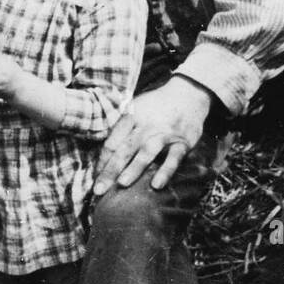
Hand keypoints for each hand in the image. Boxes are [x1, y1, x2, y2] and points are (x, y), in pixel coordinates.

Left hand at [93, 78, 212, 195]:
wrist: (188, 93)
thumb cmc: (156, 106)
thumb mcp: (136, 109)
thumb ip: (121, 129)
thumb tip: (104, 156)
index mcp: (130, 118)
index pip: (112, 142)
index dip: (102, 162)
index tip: (95, 179)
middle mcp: (145, 126)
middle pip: (124, 150)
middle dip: (110, 170)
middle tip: (99, 190)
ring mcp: (164, 135)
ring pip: (147, 153)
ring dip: (134, 168)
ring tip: (122, 184)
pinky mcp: (183, 143)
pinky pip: (173, 159)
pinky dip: (165, 171)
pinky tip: (156, 185)